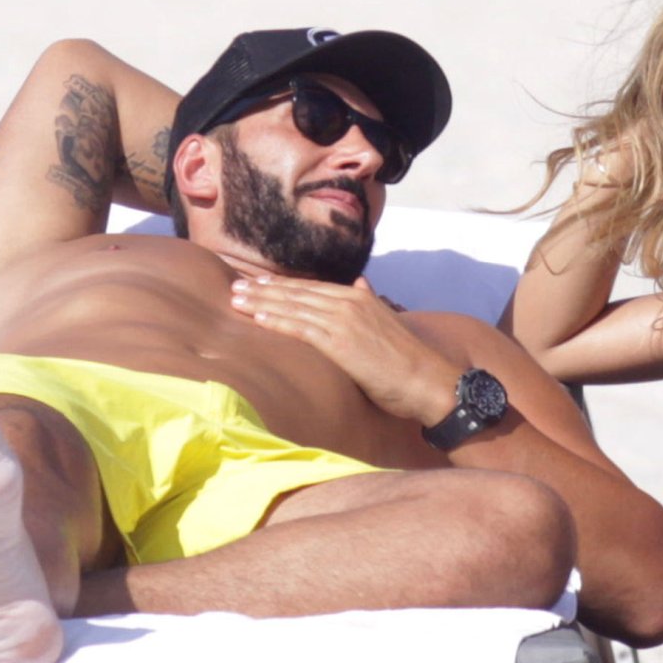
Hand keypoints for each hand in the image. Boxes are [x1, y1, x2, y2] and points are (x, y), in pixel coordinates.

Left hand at [231, 275, 460, 426]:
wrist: (428, 379)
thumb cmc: (408, 360)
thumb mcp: (388, 321)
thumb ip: (371, 302)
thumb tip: (361, 282)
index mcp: (360, 297)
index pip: (312, 288)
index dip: (282, 286)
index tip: (258, 284)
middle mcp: (350, 301)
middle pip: (297, 293)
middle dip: (264, 290)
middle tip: (234, 287)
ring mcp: (345, 320)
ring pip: (294, 307)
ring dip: (262, 302)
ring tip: (236, 301)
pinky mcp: (340, 342)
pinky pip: (301, 328)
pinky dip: (277, 320)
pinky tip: (257, 319)